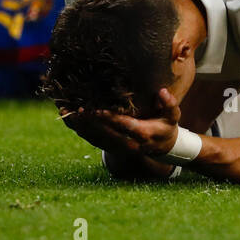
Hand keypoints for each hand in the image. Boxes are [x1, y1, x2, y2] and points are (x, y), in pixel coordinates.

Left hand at [60, 88, 183, 158]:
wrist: (163, 148)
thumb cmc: (167, 126)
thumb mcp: (173, 116)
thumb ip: (169, 104)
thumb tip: (162, 91)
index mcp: (142, 134)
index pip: (124, 126)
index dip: (110, 119)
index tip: (98, 110)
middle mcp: (128, 143)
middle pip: (105, 133)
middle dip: (90, 121)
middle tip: (76, 109)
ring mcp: (118, 147)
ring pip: (95, 138)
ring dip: (81, 126)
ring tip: (66, 112)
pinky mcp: (110, 146)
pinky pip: (92, 139)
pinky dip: (80, 129)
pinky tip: (68, 118)